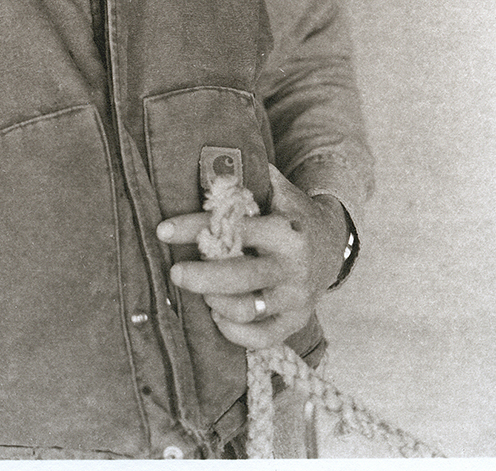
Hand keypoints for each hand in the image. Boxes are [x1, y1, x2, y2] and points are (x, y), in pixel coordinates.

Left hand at [156, 164, 347, 348]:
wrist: (333, 243)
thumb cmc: (291, 212)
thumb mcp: (279, 189)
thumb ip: (251, 175)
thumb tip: (211, 157)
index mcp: (286, 230)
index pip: (235, 229)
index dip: (196, 228)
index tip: (163, 230)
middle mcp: (292, 267)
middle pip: (241, 277)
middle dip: (202, 277)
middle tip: (174, 272)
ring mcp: (296, 298)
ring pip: (249, 310)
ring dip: (217, 303)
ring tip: (198, 292)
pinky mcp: (296, 321)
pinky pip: (263, 338)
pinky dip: (236, 333)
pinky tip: (217, 316)